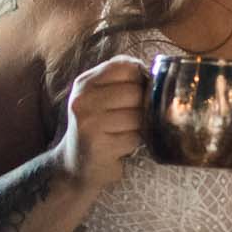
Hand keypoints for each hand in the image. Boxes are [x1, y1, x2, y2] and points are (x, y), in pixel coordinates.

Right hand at [58, 55, 147, 192]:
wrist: (74, 165)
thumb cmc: (96, 127)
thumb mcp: (99, 97)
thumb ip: (122, 80)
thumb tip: (156, 73)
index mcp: (85, 83)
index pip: (125, 66)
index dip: (140, 78)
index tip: (137, 91)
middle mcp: (83, 100)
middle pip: (134, 91)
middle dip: (142, 105)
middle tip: (132, 117)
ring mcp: (89, 123)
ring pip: (137, 116)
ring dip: (139, 127)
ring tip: (125, 132)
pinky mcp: (98, 146)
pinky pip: (133, 138)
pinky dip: (134, 143)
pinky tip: (121, 145)